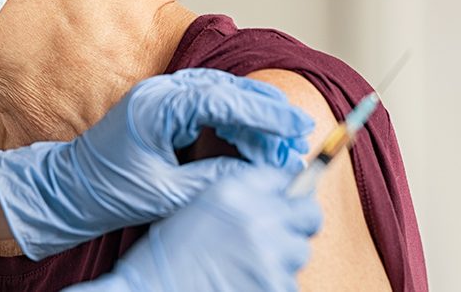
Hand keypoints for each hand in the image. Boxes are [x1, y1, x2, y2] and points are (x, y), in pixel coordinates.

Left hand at [0, 68, 313, 258]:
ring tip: (280, 143)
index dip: (264, 113)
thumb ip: (215, 180)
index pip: (222, 99)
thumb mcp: (167, 193)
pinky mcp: (162, 108)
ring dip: (252, 116)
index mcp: (156, 107)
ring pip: (220, 94)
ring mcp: (160, 96)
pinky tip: (250, 141)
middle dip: (265, 113)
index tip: (295, 126)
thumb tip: (260, 174)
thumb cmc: (108, 191)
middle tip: (297, 136)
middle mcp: (159, 92)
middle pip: (226, 89)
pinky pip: (207, 104)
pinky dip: (233, 120)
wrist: (70, 190)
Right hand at [67, 166, 322, 291]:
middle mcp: (257, 217)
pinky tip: (244, 283)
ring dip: (282, 258)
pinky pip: (291, 283)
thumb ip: (240, 198)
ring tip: (247, 266)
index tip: (289, 202)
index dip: (289, 192)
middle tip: (277, 237)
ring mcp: (271, 255)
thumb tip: (280, 198)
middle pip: (309, 214)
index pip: (286, 179)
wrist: (151, 290)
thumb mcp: (197, 208)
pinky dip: (271, 284)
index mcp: (234, 192)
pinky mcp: (276, 286)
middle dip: (297, 224)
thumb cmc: (166, 256)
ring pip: (300, 252)